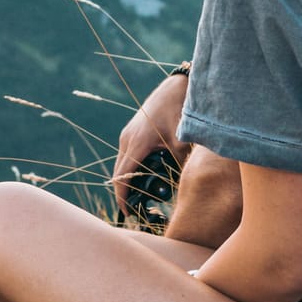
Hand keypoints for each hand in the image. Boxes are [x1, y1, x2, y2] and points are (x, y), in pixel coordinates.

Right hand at [114, 72, 190, 211]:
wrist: (176, 87)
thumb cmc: (179, 111)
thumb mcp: (183, 141)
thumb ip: (180, 163)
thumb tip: (182, 185)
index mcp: (137, 143)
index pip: (122, 177)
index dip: (122, 196)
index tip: (126, 213)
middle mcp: (127, 139)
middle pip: (118, 173)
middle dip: (123, 192)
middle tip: (134, 211)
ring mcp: (127, 134)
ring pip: (122, 164)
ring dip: (126, 180)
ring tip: (138, 198)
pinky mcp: (132, 131)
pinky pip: (127, 155)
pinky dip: (131, 169)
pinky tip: (143, 177)